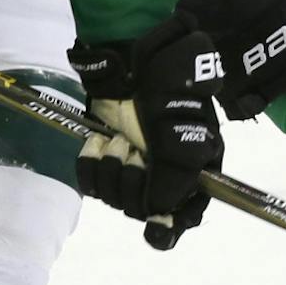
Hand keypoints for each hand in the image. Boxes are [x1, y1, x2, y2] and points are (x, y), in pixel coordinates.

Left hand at [70, 18, 225, 249]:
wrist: (129, 61)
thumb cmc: (168, 90)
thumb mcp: (185, 130)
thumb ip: (178, 176)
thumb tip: (158, 211)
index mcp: (196, 173)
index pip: (185, 216)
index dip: (170, 223)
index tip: (154, 221)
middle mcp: (164, 177)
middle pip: (143, 210)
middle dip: (135, 179)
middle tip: (136, 147)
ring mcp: (132, 169)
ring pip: (114, 198)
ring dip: (112, 166)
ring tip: (119, 137)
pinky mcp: (103, 160)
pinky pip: (89, 184)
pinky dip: (89, 163)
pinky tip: (97, 141)